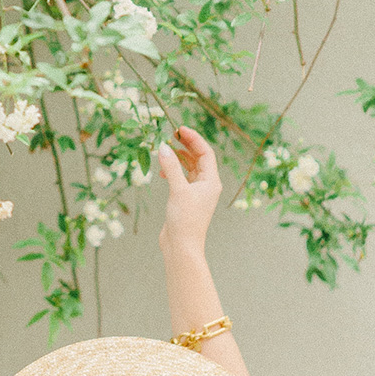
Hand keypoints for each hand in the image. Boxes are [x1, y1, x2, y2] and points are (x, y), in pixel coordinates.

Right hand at [156, 125, 222, 256]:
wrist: (182, 246)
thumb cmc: (185, 219)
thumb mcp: (178, 190)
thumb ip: (171, 167)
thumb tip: (163, 146)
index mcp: (211, 181)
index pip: (206, 153)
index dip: (194, 139)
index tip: (179, 129)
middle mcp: (207, 185)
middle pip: (198, 158)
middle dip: (186, 146)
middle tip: (171, 134)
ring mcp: (197, 192)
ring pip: (189, 168)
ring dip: (178, 158)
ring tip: (165, 149)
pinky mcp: (186, 199)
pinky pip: (182, 178)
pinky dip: (173, 170)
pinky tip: (163, 170)